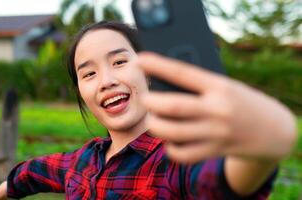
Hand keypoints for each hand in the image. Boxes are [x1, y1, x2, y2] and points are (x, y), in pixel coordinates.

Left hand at [138, 52, 296, 163]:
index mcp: (220, 86)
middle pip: (173, 107)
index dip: (159, 66)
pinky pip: (183, 154)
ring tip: (153, 120)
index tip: (140, 59)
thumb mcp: (224, 86)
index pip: (184, 73)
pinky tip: (170, 140)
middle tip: (145, 100)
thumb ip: (197, 87)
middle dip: (151, 103)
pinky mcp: (215, 151)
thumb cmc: (239, 101)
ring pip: (173, 133)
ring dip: (155, 126)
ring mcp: (217, 133)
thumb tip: (161, 85)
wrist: (272, 129)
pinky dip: (170, 148)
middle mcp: (218, 109)